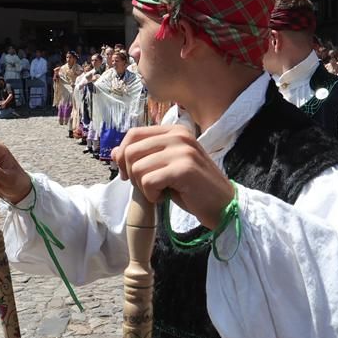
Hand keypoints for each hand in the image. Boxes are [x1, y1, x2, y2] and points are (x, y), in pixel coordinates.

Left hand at [113, 125, 231, 229]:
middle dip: (132, 174)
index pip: (133, 134)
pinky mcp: (184, 169)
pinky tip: (164, 197)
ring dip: (143, 187)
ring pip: (137, 167)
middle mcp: (179, 136)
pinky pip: (148, 181)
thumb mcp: (164, 168)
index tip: (129, 175)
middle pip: (131, 151)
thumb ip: (142, 157)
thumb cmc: (193, 189)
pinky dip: (151, 195)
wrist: (223, 206)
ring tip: (160, 192)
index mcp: (174, 131)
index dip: (123, 155)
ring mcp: (182, 150)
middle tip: (148, 187)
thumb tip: (114, 152)